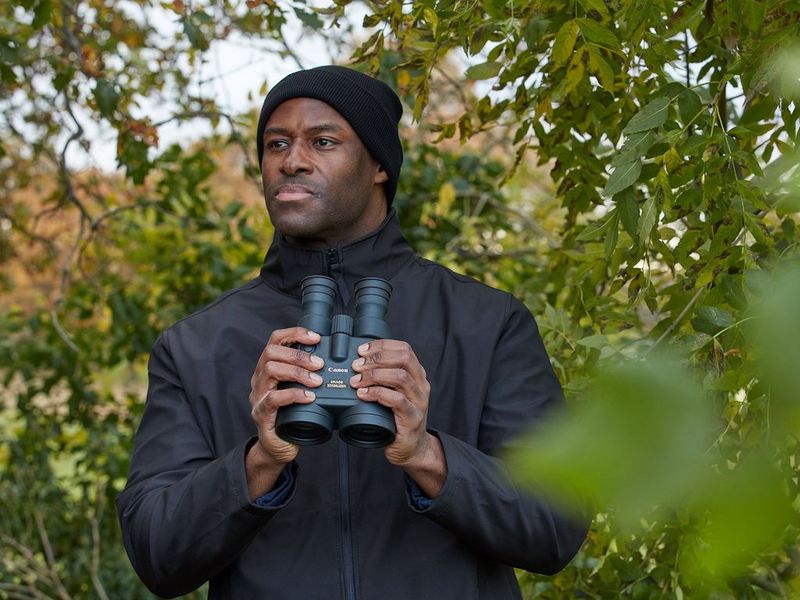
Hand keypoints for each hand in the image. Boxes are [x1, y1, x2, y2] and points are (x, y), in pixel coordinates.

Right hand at [246, 327, 322, 498]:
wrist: (279, 447)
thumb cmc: (293, 415)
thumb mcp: (301, 389)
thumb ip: (310, 374)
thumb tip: (338, 359)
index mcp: (269, 368)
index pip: (275, 339)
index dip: (295, 333)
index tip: (316, 337)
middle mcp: (259, 378)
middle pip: (271, 352)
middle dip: (299, 355)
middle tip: (320, 364)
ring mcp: (258, 396)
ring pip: (270, 370)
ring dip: (298, 372)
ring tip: (317, 381)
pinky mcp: (261, 415)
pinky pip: (273, 399)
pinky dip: (294, 395)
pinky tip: (309, 397)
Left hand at [349, 339, 434, 466]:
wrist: (411, 448)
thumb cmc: (397, 418)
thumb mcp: (392, 392)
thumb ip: (382, 378)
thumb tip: (356, 364)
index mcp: (416, 374)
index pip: (404, 349)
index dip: (382, 346)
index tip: (362, 350)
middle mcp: (420, 384)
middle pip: (403, 358)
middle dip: (376, 358)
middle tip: (356, 365)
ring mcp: (418, 401)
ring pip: (400, 377)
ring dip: (374, 375)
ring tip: (357, 381)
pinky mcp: (412, 417)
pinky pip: (396, 400)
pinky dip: (377, 394)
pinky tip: (363, 395)